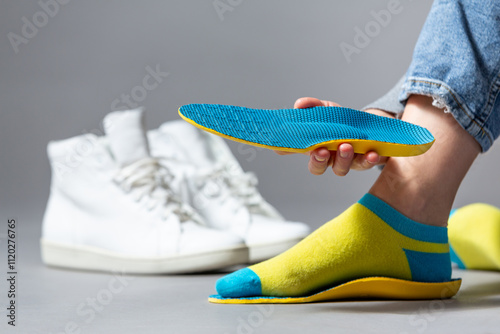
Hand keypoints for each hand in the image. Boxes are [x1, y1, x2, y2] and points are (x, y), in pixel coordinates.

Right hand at [275, 97, 392, 175]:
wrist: (367, 126)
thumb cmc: (340, 121)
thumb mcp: (326, 110)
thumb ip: (312, 106)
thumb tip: (299, 105)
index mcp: (312, 145)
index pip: (296, 151)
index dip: (287, 150)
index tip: (284, 147)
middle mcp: (327, 158)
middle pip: (317, 167)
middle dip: (318, 160)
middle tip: (322, 151)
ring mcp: (345, 161)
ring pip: (340, 168)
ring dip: (342, 158)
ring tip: (346, 146)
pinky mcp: (364, 162)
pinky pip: (365, 164)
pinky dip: (368, 160)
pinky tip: (372, 153)